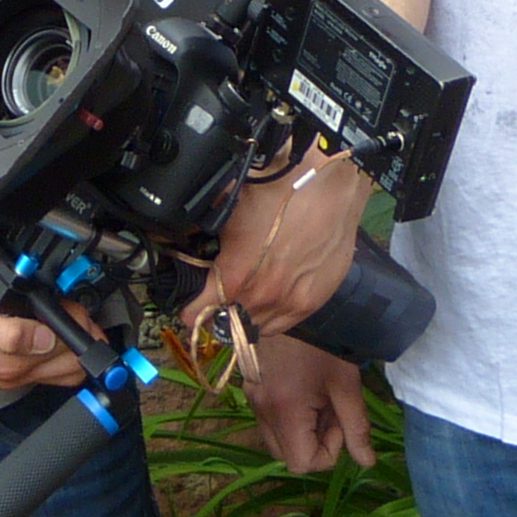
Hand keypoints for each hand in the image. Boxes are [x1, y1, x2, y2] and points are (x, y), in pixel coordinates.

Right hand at [0, 260, 71, 389]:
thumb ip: (8, 333)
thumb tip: (45, 341)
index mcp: (8, 364)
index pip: (69, 360)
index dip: (83, 335)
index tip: (81, 312)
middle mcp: (10, 372)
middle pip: (69, 368)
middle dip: (82, 340)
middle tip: (77, 309)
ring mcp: (7, 368)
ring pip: (59, 366)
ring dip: (71, 341)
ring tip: (65, 311)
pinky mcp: (2, 359)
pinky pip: (42, 360)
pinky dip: (54, 342)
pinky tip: (48, 322)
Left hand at [198, 156, 364, 341]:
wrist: (332, 188)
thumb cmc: (281, 189)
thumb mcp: (232, 203)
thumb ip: (205, 228)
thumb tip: (184, 234)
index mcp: (235, 275)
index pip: (198, 312)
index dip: (190, 308)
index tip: (188, 304)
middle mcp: (262, 297)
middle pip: (228, 322)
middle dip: (219, 309)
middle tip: (218, 292)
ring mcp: (290, 303)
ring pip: (256, 327)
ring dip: (246, 315)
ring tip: (245, 294)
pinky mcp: (314, 302)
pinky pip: (283, 324)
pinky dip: (270, 315)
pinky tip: (269, 297)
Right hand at [245, 335, 374, 474]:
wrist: (289, 299)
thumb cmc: (323, 341)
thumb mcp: (345, 384)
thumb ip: (356, 427)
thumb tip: (366, 462)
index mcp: (285, 411)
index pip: (303, 464)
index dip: (328, 450)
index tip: (338, 419)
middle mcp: (262, 411)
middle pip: (287, 456)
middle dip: (314, 443)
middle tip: (330, 411)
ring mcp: (253, 399)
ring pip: (277, 440)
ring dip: (301, 431)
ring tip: (318, 400)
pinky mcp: (251, 388)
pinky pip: (269, 420)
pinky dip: (289, 418)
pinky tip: (304, 391)